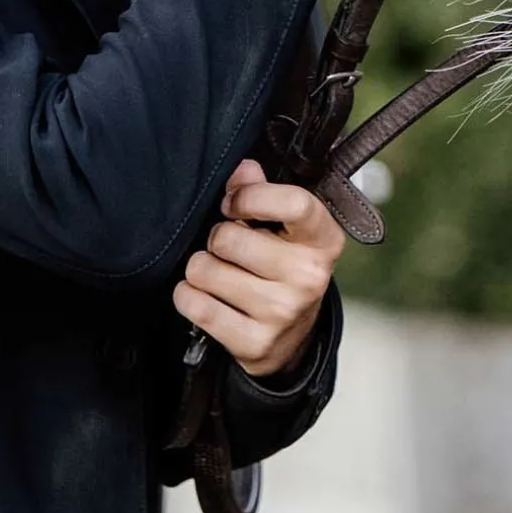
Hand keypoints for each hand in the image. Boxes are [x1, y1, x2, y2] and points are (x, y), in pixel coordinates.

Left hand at [172, 159, 345, 377]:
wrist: (292, 339)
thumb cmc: (284, 267)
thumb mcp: (286, 228)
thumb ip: (262, 191)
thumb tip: (242, 169)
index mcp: (323, 239)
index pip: (293, 203)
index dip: (250, 197)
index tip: (232, 204)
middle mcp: (309, 276)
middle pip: (228, 238)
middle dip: (216, 238)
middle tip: (227, 248)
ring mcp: (282, 312)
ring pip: (204, 270)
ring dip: (200, 268)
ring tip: (218, 272)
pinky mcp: (255, 343)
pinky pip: (195, 305)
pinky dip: (188, 296)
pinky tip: (204, 295)